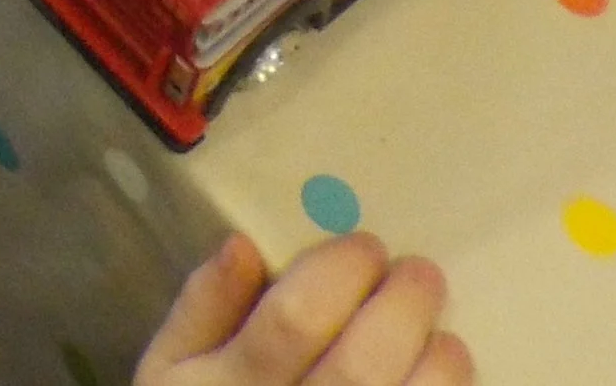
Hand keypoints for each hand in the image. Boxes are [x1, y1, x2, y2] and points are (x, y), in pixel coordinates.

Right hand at [137, 234, 469, 385]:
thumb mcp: (169, 369)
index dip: (338, 274)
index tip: (367, 246)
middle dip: (402, 309)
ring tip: (445, 341)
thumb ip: (202, 306)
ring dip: (438, 370)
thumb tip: (244, 245)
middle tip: (421, 274)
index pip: (293, 321)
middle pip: (360, 368)